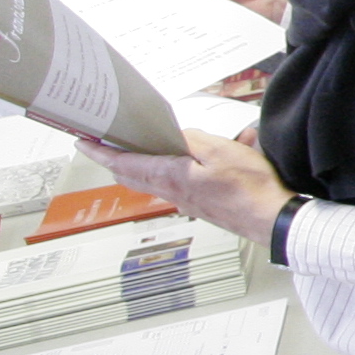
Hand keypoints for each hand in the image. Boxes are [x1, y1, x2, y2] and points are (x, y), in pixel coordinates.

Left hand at [83, 127, 287, 242]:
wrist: (271, 219)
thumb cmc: (250, 189)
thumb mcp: (221, 151)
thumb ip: (193, 140)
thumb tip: (178, 135)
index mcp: (171, 176)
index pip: (124, 162)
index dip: (101, 151)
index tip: (83, 142)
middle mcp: (173, 192)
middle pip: (132, 175)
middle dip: (115, 159)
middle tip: (105, 145)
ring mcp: (186, 201)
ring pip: (152, 181)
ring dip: (141, 165)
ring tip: (141, 149)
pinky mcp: (200, 205)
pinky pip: (175, 185)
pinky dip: (170, 171)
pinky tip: (191, 162)